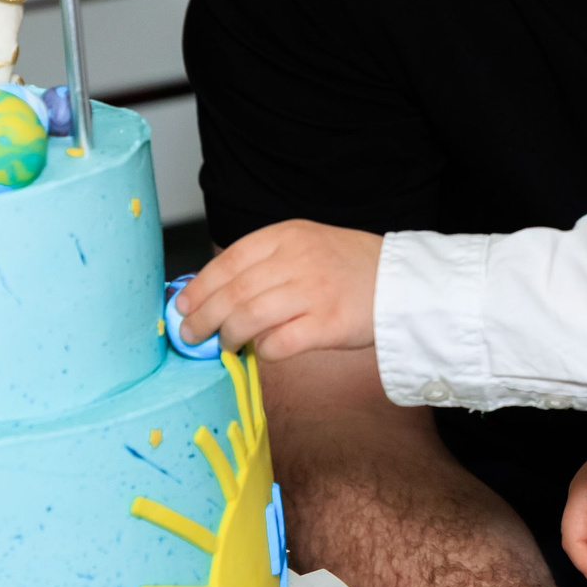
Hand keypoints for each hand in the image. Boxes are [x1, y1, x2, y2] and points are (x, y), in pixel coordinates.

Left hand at [175, 220, 384, 358]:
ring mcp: (314, 291)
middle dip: (204, 318)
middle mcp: (298, 259)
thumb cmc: (351, 269)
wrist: (404, 284)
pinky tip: (262, 351)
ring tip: (224, 346)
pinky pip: (278, 343)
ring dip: (228, 337)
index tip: (182, 306)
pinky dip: (263, 350)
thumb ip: (267, 263)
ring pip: (249, 318)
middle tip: (191, 335)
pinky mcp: (328, 324)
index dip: (200, 287)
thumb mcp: (308, 246)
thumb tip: (213, 294)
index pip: (229, 261)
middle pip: (233, 292)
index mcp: (289, 235)